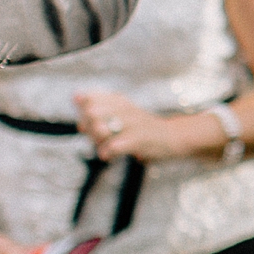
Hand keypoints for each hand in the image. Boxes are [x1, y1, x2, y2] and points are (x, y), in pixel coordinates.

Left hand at [73, 90, 188, 160]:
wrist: (174, 137)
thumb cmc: (143, 129)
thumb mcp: (123, 116)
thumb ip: (100, 115)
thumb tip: (79, 116)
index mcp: (120, 101)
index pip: (89, 99)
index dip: (84, 113)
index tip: (91, 122)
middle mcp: (125, 109)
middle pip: (92, 113)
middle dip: (89, 128)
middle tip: (98, 137)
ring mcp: (133, 124)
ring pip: (100, 128)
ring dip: (98, 140)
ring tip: (105, 146)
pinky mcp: (139, 139)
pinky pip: (114, 145)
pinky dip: (107, 151)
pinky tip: (109, 155)